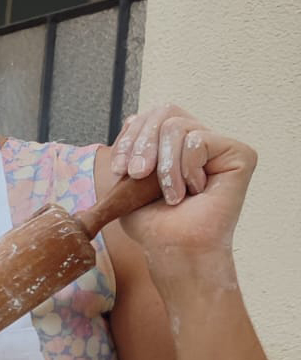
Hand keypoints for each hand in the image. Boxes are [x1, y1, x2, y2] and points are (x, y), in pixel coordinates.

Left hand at [109, 105, 255, 261]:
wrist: (173, 247)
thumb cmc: (152, 223)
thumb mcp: (125, 184)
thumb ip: (128, 151)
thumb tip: (129, 118)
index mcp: (170, 145)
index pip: (147, 117)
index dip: (130, 138)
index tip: (120, 170)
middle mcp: (196, 140)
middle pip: (164, 112)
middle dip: (142, 144)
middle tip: (138, 174)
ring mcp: (218, 145)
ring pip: (177, 126)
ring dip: (165, 166)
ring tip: (172, 194)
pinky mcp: (239, 153)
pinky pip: (198, 139)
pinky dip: (186, 168)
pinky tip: (194, 190)